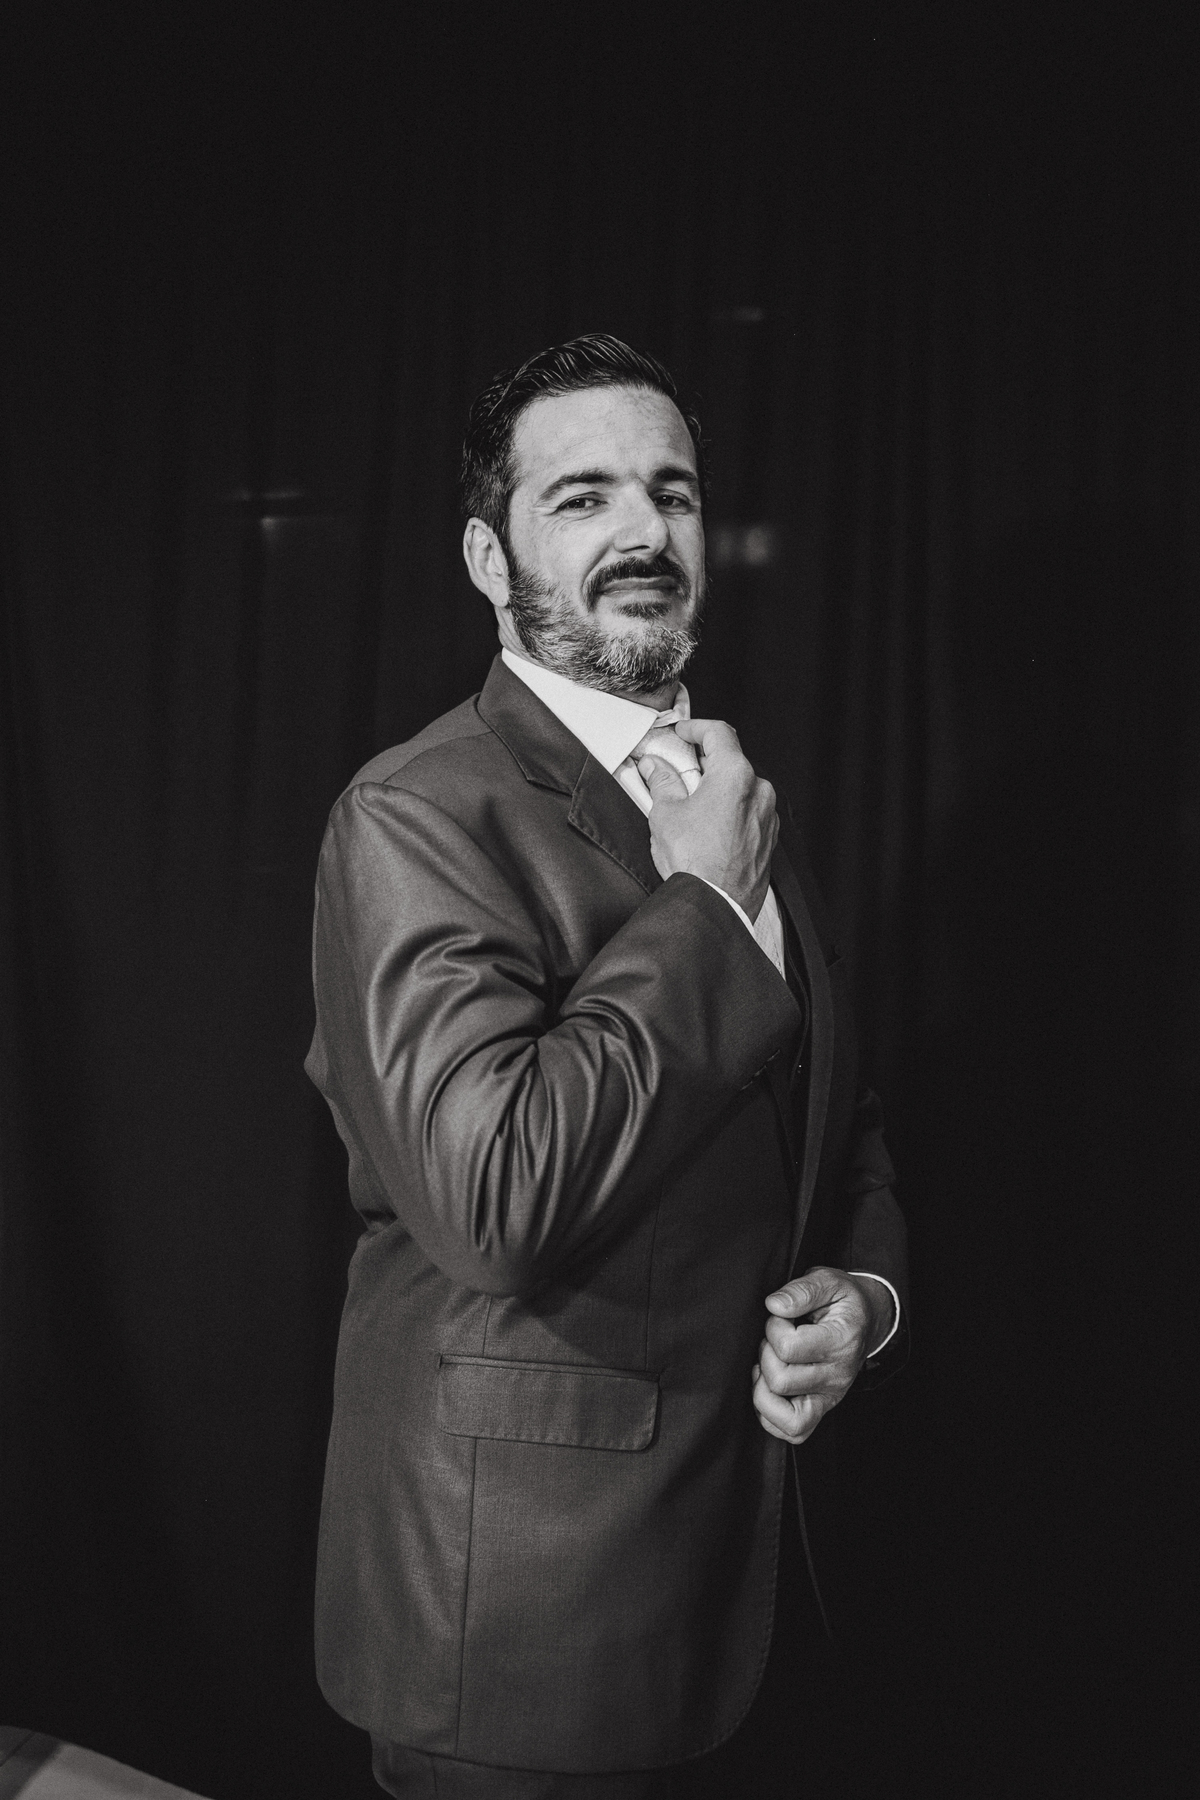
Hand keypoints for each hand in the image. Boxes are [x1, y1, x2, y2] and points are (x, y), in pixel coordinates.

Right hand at [638, 719, 777, 921]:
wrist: (716, 906)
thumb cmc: (695, 863)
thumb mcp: (666, 815)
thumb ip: (661, 783)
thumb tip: (654, 768)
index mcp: (736, 776)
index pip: (719, 733)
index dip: (697, 728)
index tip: (684, 733)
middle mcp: (759, 792)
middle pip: (731, 762)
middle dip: (705, 764)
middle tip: (680, 771)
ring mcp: (768, 817)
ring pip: (742, 790)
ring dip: (719, 790)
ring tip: (692, 806)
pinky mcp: (769, 840)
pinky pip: (749, 814)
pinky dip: (731, 812)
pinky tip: (710, 828)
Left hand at [751, 1267, 892, 1443]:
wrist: (866, 1319)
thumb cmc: (843, 1301)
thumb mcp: (828, 1280)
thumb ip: (801, 1290)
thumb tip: (774, 1305)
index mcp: (841, 1342)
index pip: (788, 1348)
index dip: (773, 1327)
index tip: (780, 1316)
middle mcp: (838, 1376)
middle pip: (780, 1381)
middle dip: (765, 1355)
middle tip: (774, 1339)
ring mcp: (830, 1397)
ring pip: (785, 1417)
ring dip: (765, 1389)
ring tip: (770, 1364)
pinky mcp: (822, 1410)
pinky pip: (793, 1432)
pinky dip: (771, 1415)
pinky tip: (770, 1387)